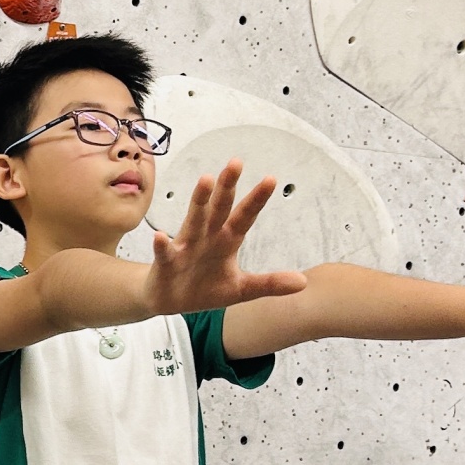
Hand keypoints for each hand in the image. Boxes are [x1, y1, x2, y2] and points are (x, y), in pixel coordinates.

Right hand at [143, 160, 308, 314]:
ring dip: (199, 201)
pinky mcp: (167, 263)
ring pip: (194, 220)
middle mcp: (207, 237)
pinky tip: (160, 236)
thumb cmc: (205, 288)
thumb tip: (304, 282)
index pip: (244, 216)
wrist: (169, 301)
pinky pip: (165, 253)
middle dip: (228, 187)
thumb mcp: (241, 289)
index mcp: (226, 241)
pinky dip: (162, 246)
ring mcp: (186, 247)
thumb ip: (269, 283)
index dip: (256, 200)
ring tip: (206, 180)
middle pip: (219, 209)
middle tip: (236, 163)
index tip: (271, 179)